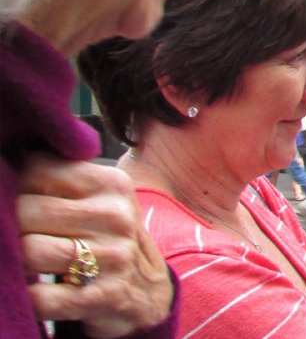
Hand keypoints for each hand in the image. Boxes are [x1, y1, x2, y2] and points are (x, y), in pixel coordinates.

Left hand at [18, 153, 173, 337]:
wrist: (149, 290)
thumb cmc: (107, 236)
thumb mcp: (99, 197)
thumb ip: (61, 173)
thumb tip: (10, 150)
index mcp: (112, 185)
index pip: (37, 171)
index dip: (18, 187)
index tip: (27, 200)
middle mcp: (116, 218)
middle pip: (26, 212)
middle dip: (13, 227)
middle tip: (23, 235)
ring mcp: (113, 258)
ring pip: (29, 252)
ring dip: (17, 261)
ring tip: (26, 261)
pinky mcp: (102, 297)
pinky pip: (41, 297)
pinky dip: (28, 296)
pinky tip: (34, 290)